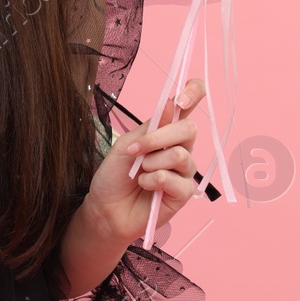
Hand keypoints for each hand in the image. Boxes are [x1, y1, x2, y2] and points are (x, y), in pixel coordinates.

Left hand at [82, 78, 205, 243]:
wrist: (105, 207)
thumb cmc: (114, 175)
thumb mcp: (126, 144)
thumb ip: (150, 127)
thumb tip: (172, 102)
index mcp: (166, 131)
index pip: (190, 104)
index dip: (193, 93)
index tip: (181, 98)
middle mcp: (180, 148)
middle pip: (189, 129)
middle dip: (159, 138)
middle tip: (135, 149)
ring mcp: (184, 171)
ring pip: (180, 156)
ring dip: (151, 163)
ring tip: (138, 173)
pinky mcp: (183, 193)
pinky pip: (175, 180)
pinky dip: (153, 181)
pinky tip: (145, 186)